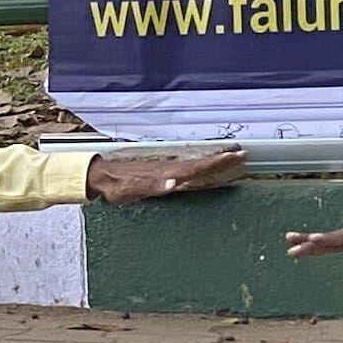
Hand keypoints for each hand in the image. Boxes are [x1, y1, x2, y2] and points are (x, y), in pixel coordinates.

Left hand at [85, 147, 245, 203]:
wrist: (101, 176)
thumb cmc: (116, 185)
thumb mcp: (134, 188)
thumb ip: (154, 186)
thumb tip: (174, 183)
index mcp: (167, 172)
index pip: (198, 167)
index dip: (218, 162)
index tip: (236, 155)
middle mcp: (169, 168)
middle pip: (200, 163)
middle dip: (221, 159)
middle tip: (242, 154)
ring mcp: (165, 169)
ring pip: (194, 165)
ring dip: (212, 162)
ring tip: (229, 158)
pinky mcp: (160, 173)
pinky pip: (185, 169)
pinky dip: (198, 168)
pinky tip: (202, 170)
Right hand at [284, 186, 342, 293]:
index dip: (330, 239)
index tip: (312, 239)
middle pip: (334, 237)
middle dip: (311, 241)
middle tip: (290, 245)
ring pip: (332, 236)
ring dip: (310, 239)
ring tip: (289, 242)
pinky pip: (336, 237)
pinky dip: (321, 239)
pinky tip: (307, 243)